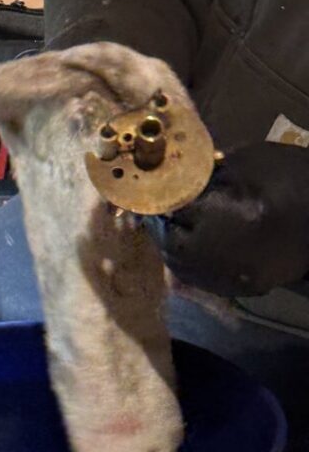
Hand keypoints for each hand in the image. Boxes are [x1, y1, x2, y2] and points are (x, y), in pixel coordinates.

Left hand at [147, 142, 308, 296]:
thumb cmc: (292, 177)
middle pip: (171, 246)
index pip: (171, 212)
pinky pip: (206, 280)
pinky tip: (200, 246)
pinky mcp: (245, 288)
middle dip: (167, 227)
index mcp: (218, 219)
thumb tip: (178, 180)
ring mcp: (232, 278)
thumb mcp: (247, 162)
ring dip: (176, 248)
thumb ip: (206, 173)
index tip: (160, 192)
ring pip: (183, 269)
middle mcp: (219, 257)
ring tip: (181, 228)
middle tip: (168, 211)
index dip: (163, 200)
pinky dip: (196, 264)